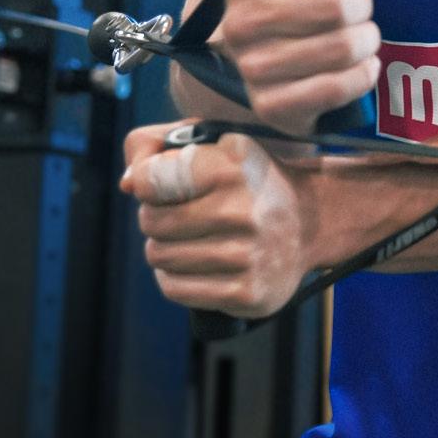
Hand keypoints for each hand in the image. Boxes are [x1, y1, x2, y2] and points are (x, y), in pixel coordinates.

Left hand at [121, 122, 316, 317]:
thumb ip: (157, 146)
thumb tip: (127, 183)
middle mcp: (244, 210)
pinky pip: (175, 289)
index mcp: (234, 165)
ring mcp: (248, 256)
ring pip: (159, 257)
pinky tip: (195, 264)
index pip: (151, 178)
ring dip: (165, 248)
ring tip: (191, 238)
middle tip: (182, 213)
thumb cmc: (248, 180)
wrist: (310, 222)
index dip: (148, 182)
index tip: (165, 184)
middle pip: (151, 221)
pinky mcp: (247, 293)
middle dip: (156, 217)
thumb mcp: (213, 144)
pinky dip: (174, 277)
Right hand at [221, 0, 379, 134]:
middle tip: (358, 10)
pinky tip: (363, 66)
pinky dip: (363, 76)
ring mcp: (251, 67)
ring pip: (342, 48)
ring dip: (367, 41)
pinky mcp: (271, 106)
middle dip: (362, 7)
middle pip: (337, 7)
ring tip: (361, 36)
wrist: (262, 48)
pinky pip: (336, 89)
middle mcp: (239, 23)